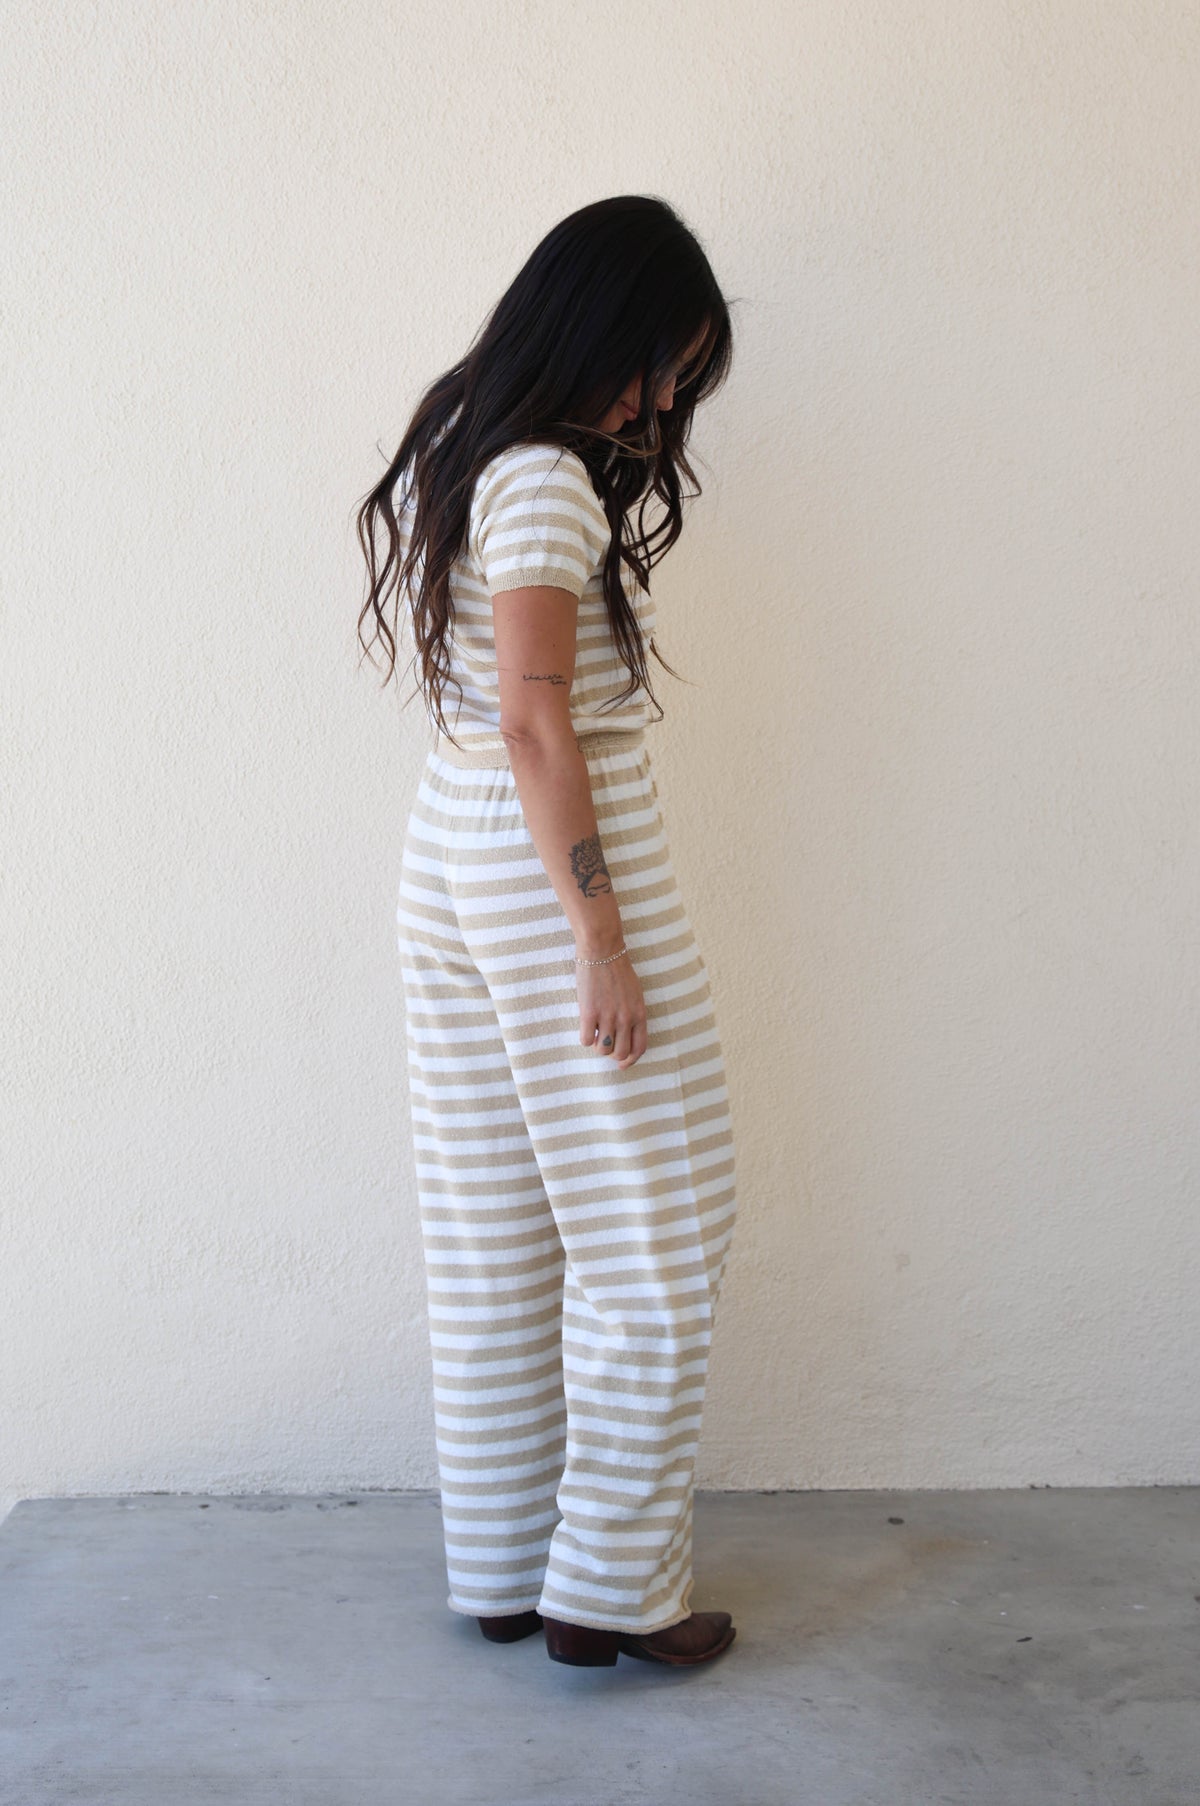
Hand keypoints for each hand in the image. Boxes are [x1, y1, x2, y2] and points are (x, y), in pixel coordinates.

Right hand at [575, 948, 647, 1068]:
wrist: (602, 951)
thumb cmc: (618, 969)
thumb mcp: (635, 994)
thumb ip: (632, 1014)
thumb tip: (625, 1034)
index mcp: (639, 1014)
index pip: (639, 1048)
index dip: (631, 1061)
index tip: (622, 1064)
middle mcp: (626, 1019)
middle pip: (621, 1053)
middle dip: (612, 1054)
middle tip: (605, 1044)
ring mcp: (608, 1017)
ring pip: (603, 1050)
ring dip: (598, 1046)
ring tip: (595, 1032)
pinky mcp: (589, 1013)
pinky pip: (586, 1040)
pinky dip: (585, 1038)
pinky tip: (586, 1026)